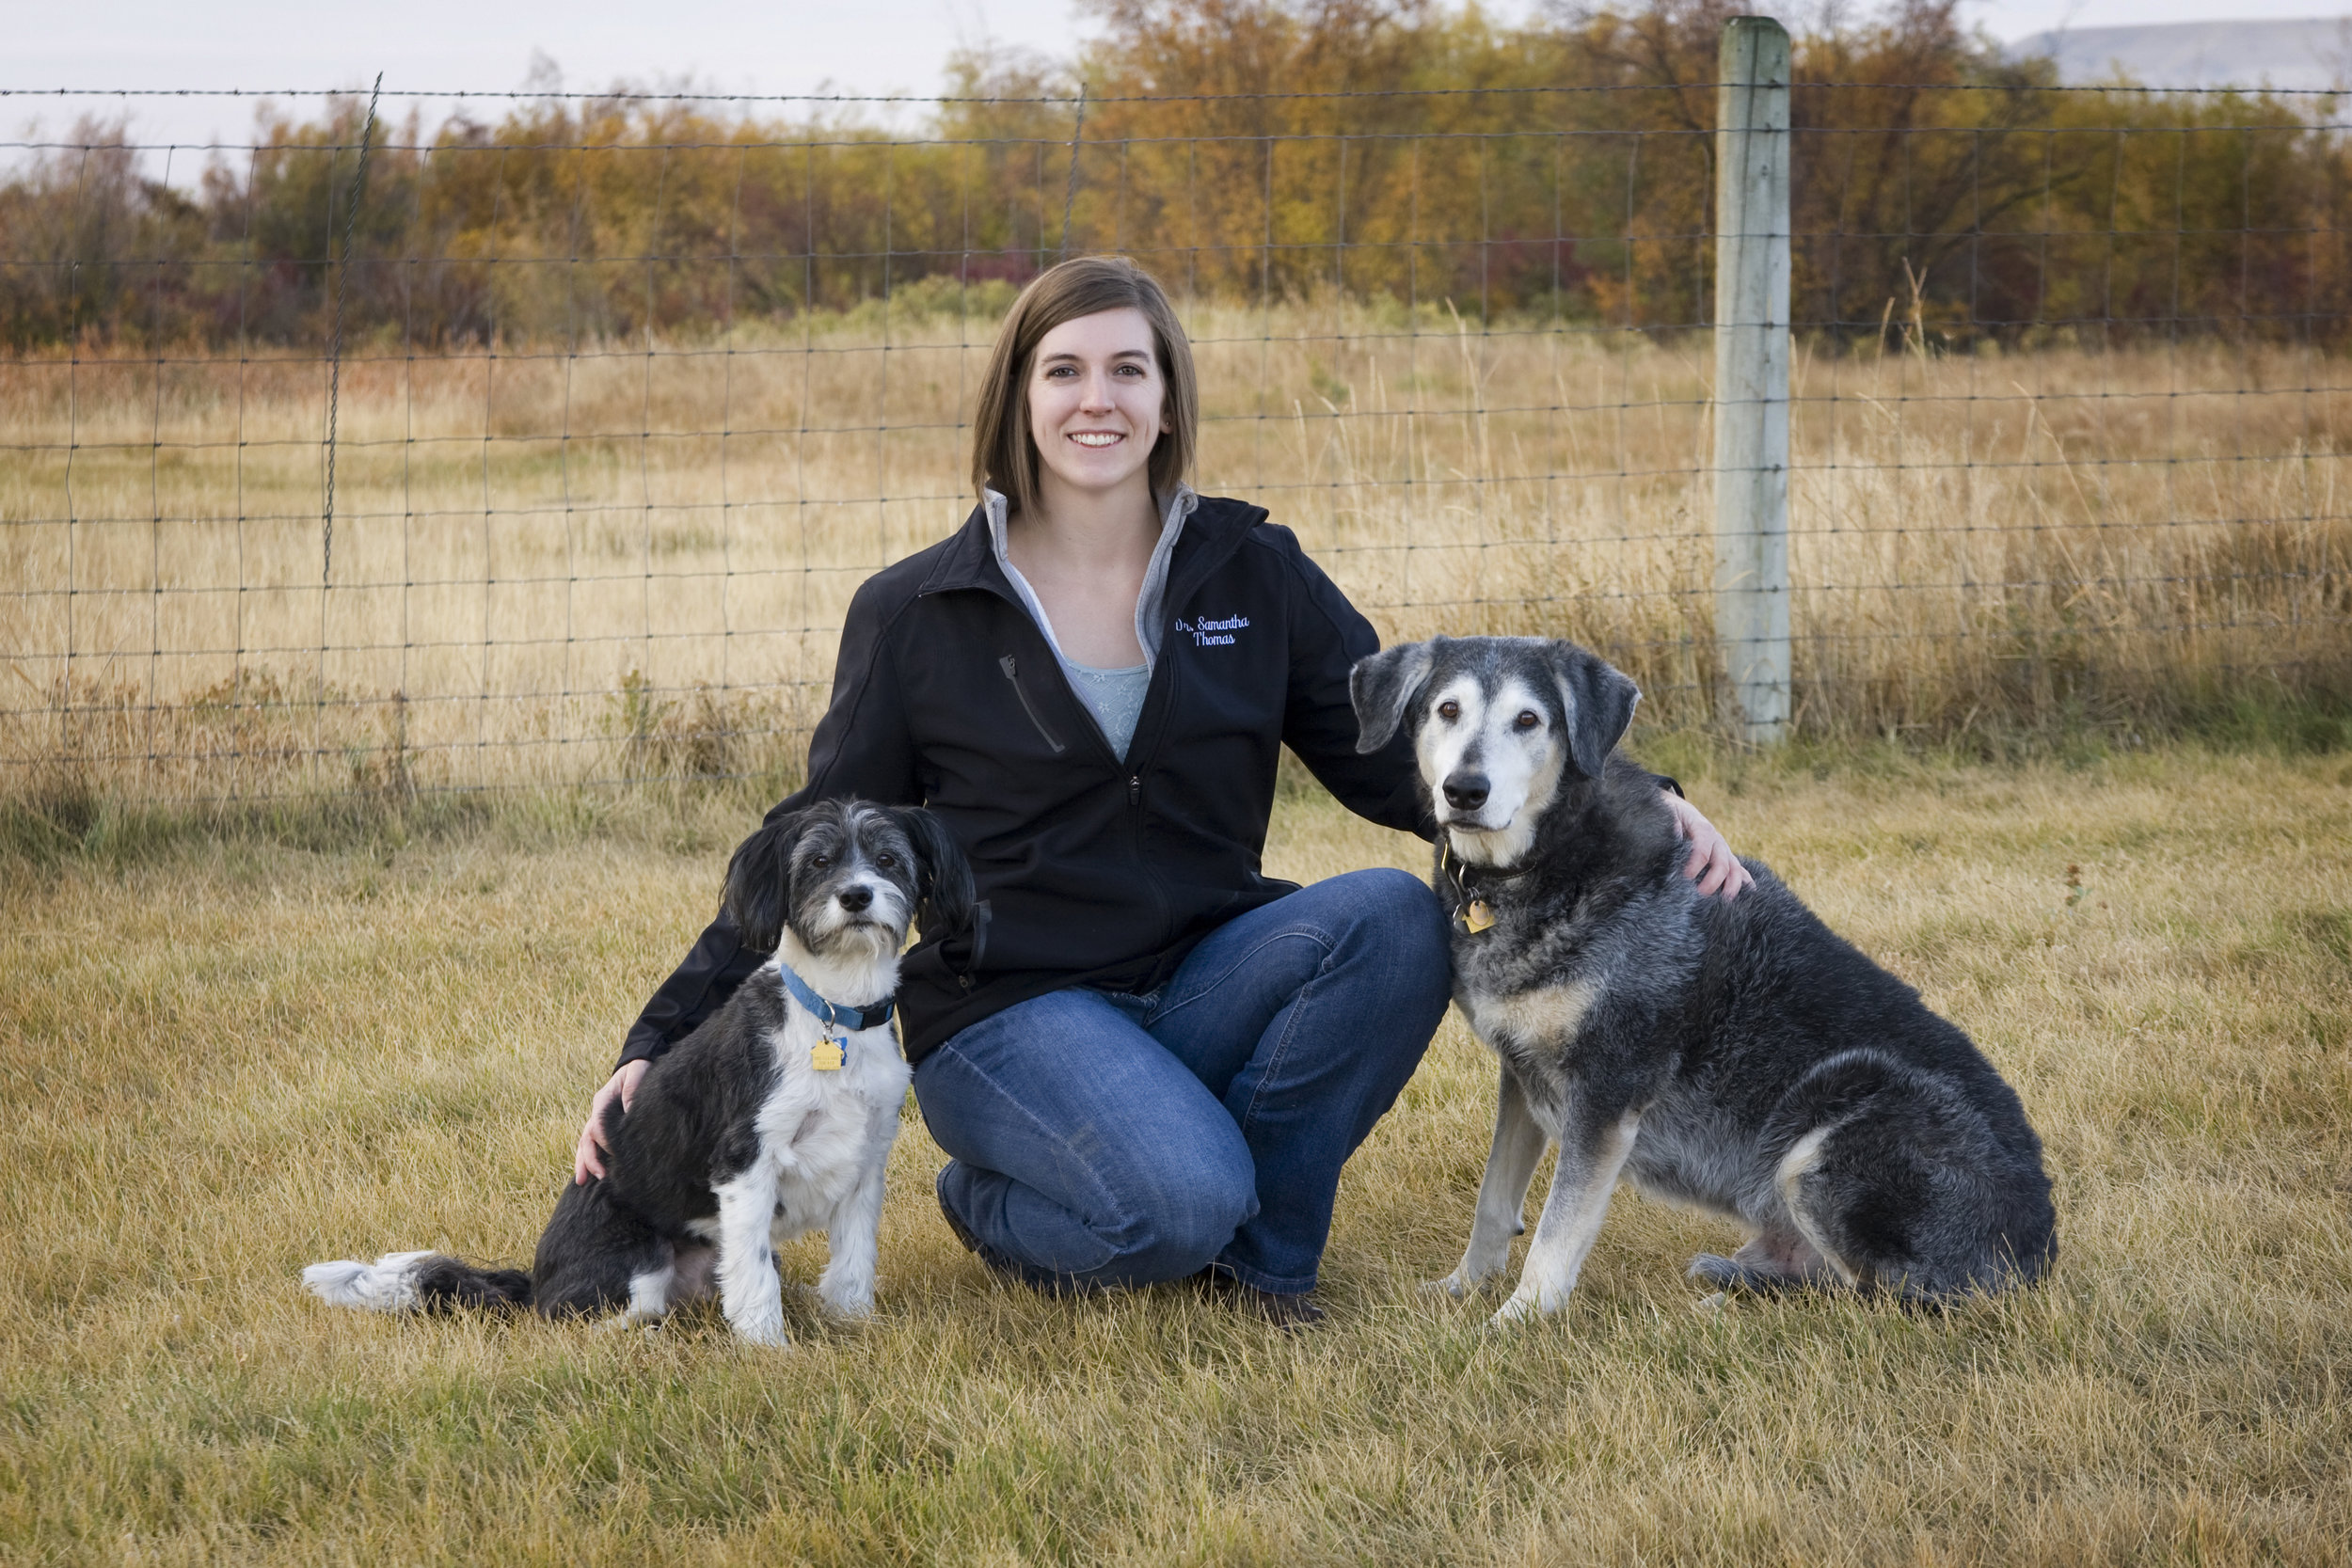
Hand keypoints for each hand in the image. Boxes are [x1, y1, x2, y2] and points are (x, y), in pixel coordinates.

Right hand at [574, 1059, 649, 1183]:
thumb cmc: (639, 1069)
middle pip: (586, 1138)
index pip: (597, 1126)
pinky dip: (590, 1158)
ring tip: (582, 1181)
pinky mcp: (605, 1125)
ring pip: (585, 1143)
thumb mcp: (637, 1073)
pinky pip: (593, 1143)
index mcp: (602, 1101)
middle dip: (588, 1159)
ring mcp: (598, 1119)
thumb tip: (628, 1113)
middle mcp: (597, 1112)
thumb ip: (632, 1091)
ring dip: (584, 1162)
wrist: (638, 1063)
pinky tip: (591, 1173)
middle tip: (597, 1176)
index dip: (604, 1142)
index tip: (617, 1154)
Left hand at [1663, 792, 1752, 902]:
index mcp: (1703, 829)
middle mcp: (1717, 840)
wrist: (1681, 811)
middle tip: (1699, 895)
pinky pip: (1740, 871)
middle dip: (1712, 882)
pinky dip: (1745, 883)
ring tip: (1725, 902)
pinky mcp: (1726, 858)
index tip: (1684, 878)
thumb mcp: (1669, 814)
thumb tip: (1675, 833)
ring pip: (1735, 869)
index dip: (1695, 866)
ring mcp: (1724, 850)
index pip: (1702, 850)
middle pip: (1722, 863)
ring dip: (1732, 886)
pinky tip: (1749, 895)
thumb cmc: (1672, 815)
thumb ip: (1672, 825)